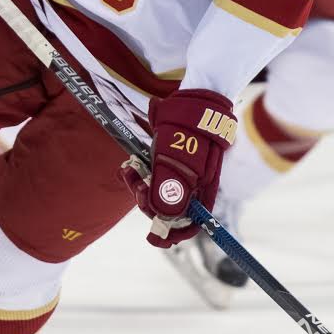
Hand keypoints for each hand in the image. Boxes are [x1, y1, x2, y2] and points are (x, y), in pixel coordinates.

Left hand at [119, 89, 236, 247]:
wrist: (196, 96)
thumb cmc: (189, 126)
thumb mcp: (176, 158)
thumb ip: (170, 188)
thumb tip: (163, 218)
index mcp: (205, 188)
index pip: (192, 222)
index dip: (174, 232)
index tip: (155, 237)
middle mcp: (196, 184)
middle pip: (170, 208)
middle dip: (148, 202)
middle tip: (134, 185)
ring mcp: (185, 171)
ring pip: (160, 191)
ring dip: (141, 186)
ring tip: (129, 170)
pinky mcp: (174, 159)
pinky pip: (156, 175)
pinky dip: (142, 173)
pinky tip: (130, 165)